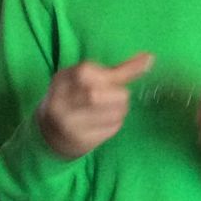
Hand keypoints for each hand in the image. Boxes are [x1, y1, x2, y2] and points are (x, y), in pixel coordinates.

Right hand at [37, 53, 153, 159]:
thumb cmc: (72, 99)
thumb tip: (149, 59)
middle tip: (115, 97)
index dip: (122, 70)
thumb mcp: (83, 79)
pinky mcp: (81, 141)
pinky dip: (115, 123)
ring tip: (108, 110)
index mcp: (62, 80)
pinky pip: (112, 128)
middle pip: (101, 94)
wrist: (50, 134)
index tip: (145, 62)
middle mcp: (62, 101)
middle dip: (119, 95)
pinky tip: (104, 123)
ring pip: (113, 113)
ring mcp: (70, 123)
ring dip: (120, 110)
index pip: (89, 72)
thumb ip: (115, 71)